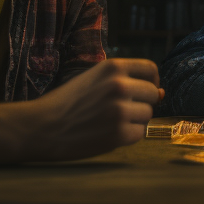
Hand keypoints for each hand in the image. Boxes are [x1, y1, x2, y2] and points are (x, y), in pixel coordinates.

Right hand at [29, 58, 162, 159]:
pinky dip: (128, 136)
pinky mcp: (118, 133)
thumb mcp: (94, 79)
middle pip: (152, 93)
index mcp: (113, 67)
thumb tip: (162, 92)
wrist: (40, 127)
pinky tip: (109, 134)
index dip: (151, 81)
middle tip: (120, 111)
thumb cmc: (67, 102)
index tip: (143, 90)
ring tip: (110, 122)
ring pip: (147, 115)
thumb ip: (125, 81)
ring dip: (134, 121)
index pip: (151, 69)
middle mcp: (119, 85)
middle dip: (141, 103)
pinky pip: (139, 133)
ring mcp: (120, 110)